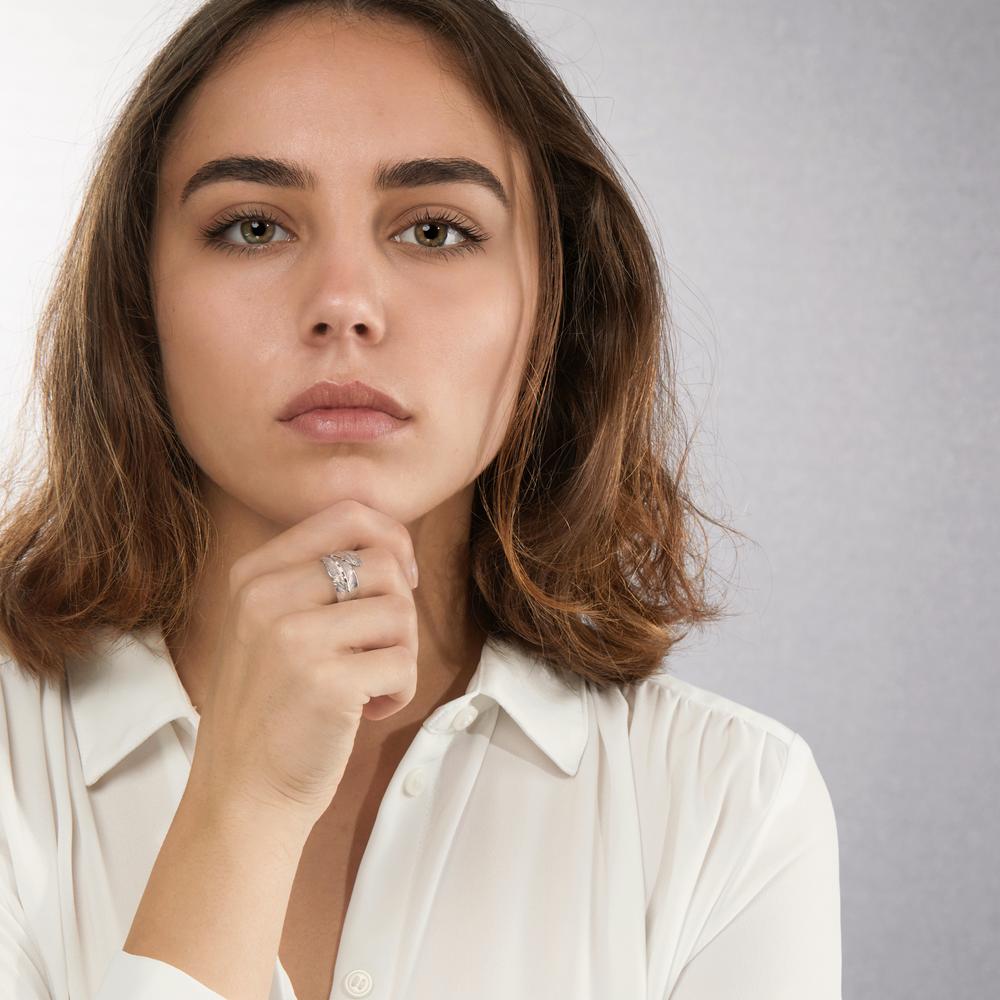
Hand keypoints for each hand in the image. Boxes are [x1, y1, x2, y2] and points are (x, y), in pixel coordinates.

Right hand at [185, 499, 418, 829]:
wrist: (240, 795)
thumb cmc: (270, 709)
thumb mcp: (268, 626)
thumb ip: (315, 579)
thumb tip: (396, 546)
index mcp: (253, 575)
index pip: (346, 514)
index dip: (392, 539)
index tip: (401, 579)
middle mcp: (267, 597)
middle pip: (382, 562)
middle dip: (401, 606)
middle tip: (381, 648)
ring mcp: (293, 639)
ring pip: (399, 609)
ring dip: (402, 650)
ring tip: (371, 682)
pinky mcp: (326, 683)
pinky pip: (404, 662)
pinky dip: (401, 690)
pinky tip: (368, 711)